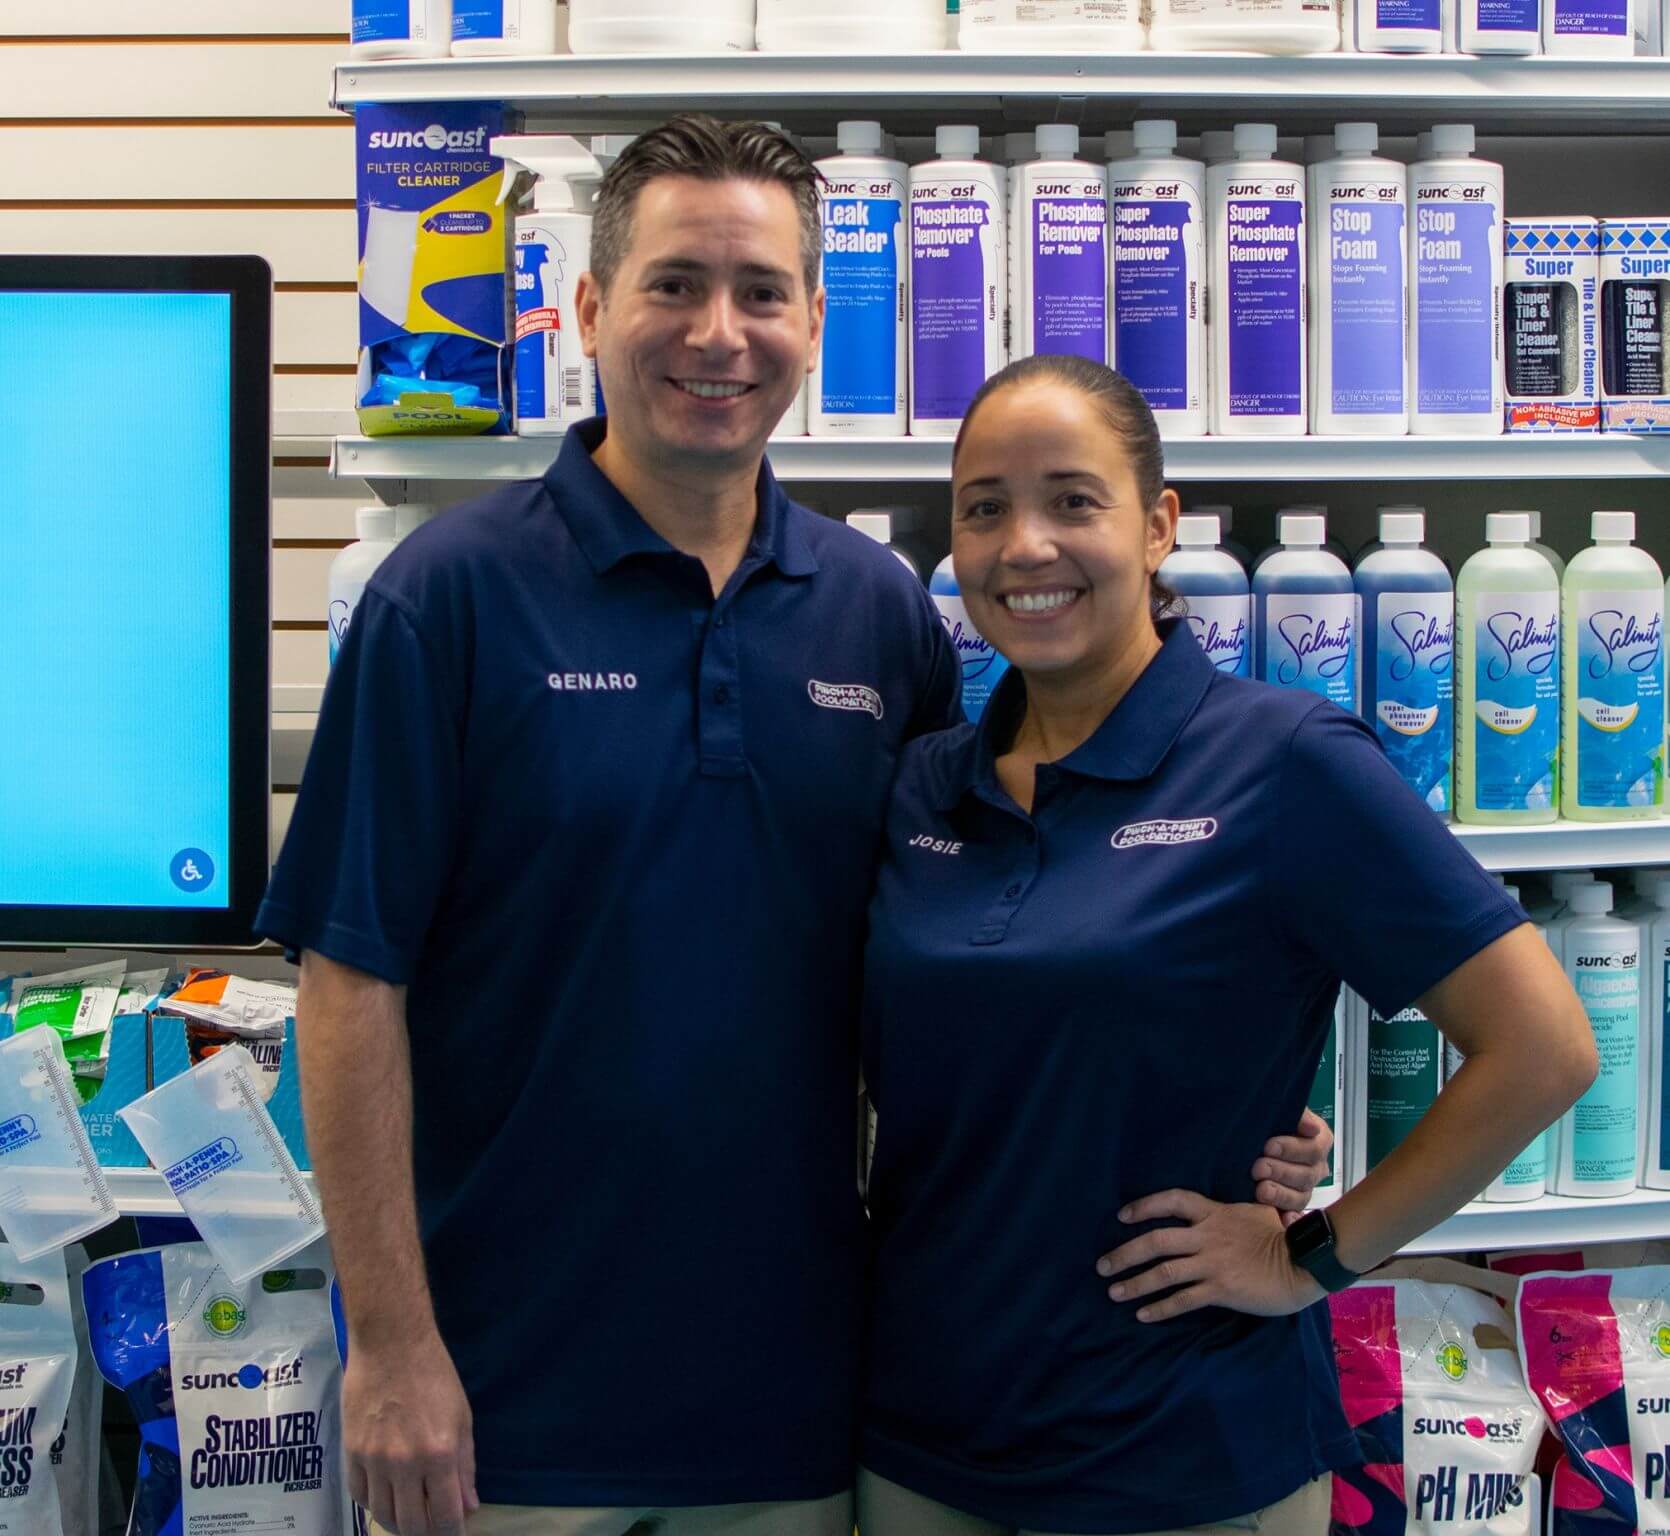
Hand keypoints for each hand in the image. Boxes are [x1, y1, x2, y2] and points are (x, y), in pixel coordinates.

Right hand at [344, 1329, 477, 1534]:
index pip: (444, 1516)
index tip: (455, 1535)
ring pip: (384, 1515)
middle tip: (433, 1528)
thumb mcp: (462, 1417)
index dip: (452, 1533)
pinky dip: (374, 1505)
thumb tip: (468, 1506)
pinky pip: (360, 1496)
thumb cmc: (435, 1376)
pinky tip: (386, 1500)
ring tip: (411, 1519)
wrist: (391, 1344)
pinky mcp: (351, 1453)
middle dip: (426, 1533)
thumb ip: (465, 1466)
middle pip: (412, 1524)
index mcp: (439, 1454)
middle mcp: (405, 1464)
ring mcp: (374, 1461)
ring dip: (400, 1523)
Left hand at [1095, 1189, 1323, 1322]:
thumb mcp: (1251, 1211)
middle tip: (1101, 1265)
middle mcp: (1207, 1236)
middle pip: (1156, 1240)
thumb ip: (1225, 1212)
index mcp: (1214, 1212)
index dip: (1144, 1206)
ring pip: (1164, 1272)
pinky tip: (1143, 1314)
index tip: (1122, 1216)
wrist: (1304, 1263)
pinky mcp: (1221, 1290)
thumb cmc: (1281, 1234)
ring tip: (1113, 1291)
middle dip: (1124, 1253)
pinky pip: (1183, 1299)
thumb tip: (1210, 1214)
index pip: (1171, 1200)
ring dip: (1134, 1282)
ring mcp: (1212, 1264)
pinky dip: (1160, 1307)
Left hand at [1251, 1108, 1333, 1225]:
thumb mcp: (1279, 1110)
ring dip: (1280, 1194)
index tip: (1268, 1145)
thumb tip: (1311, 1127)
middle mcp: (1315, 1166)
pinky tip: (1282, 1221)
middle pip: (1306, 1174)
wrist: (1249, 1137)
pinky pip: (1295, 1216)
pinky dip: (1290, 1219)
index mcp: (1318, 1140)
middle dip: (1280, 1171)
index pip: (1313, 1148)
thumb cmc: (1267, 1122)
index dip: (1292, 1148)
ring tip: (1260, 1190)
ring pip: (1300, 1197)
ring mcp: (1305, 1188)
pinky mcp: (1291, 1205)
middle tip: (1257, 1167)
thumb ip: (1295, 1113)